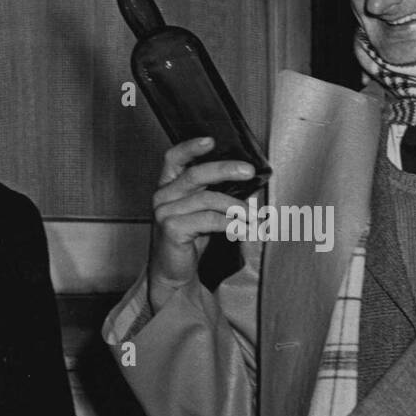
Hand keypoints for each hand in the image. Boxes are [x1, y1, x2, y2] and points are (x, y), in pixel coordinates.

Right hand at [148, 137, 253, 312]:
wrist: (173, 274)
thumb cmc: (188, 241)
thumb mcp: (202, 212)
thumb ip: (215, 195)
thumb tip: (246, 181)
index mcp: (167, 187)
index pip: (174, 158)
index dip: (191, 147)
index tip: (211, 140)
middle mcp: (162, 196)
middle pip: (195, 174)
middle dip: (225, 170)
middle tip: (248, 171)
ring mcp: (165, 213)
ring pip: (207, 199)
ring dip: (235, 206)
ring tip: (252, 215)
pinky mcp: (172, 229)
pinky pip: (208, 220)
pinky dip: (230, 224)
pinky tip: (243, 230)